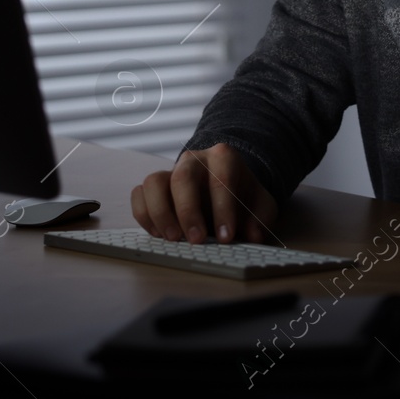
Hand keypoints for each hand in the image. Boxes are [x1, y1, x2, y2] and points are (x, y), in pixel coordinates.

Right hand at [129, 142, 278, 243]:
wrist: (226, 186)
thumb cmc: (242, 196)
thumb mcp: (260, 205)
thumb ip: (260, 218)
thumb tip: (253, 234)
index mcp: (223, 158)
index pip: (221, 178)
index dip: (223, 209)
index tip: (226, 237)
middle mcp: (193, 160)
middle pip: (182, 177)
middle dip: (187, 211)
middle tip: (195, 240)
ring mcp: (170, 171)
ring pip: (153, 182)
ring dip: (160, 213)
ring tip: (172, 238)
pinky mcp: (154, 187)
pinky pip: (139, 194)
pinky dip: (144, 215)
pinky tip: (158, 234)